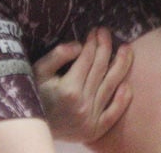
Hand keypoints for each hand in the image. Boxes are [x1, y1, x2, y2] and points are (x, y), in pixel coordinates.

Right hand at [32, 27, 133, 143]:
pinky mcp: (95, 130)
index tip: (95, 30)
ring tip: (127, 48)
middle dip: (105, 46)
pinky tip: (128, 85)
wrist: (32, 128)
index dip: (92, 42)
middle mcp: (82, 103)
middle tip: (106, 32)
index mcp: (69, 89)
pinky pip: (114, 113)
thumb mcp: (39, 72)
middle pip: (100, 68)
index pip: (87, 59)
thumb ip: (57, 56)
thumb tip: (79, 45)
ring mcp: (90, 118)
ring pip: (111, 85)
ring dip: (122, 64)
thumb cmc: (34, 95)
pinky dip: (122, 100)